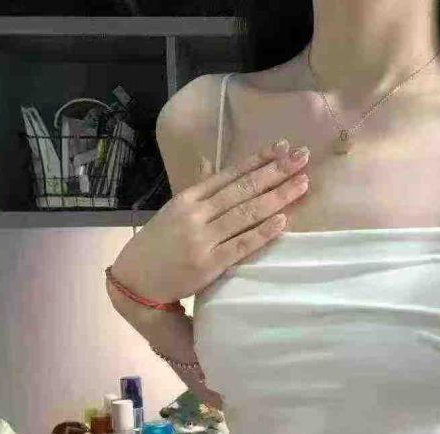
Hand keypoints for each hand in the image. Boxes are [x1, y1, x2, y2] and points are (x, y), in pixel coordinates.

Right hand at [110, 139, 309, 301]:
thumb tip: (208, 159)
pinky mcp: (209, 264)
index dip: (258, 160)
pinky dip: (262, 232)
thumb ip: (197, 187)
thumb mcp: (174, 210)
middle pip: (242, 189)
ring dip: (276, 197)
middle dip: (275, 172)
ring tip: (301, 184)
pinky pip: (241, 245)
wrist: (136, 279)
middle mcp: (197, 214)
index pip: (229, 174)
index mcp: (189, 198)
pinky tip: (282, 220)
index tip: (283, 147)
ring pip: (245, 214)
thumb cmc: (158, 244)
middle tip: (302, 158)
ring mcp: (203, 239)